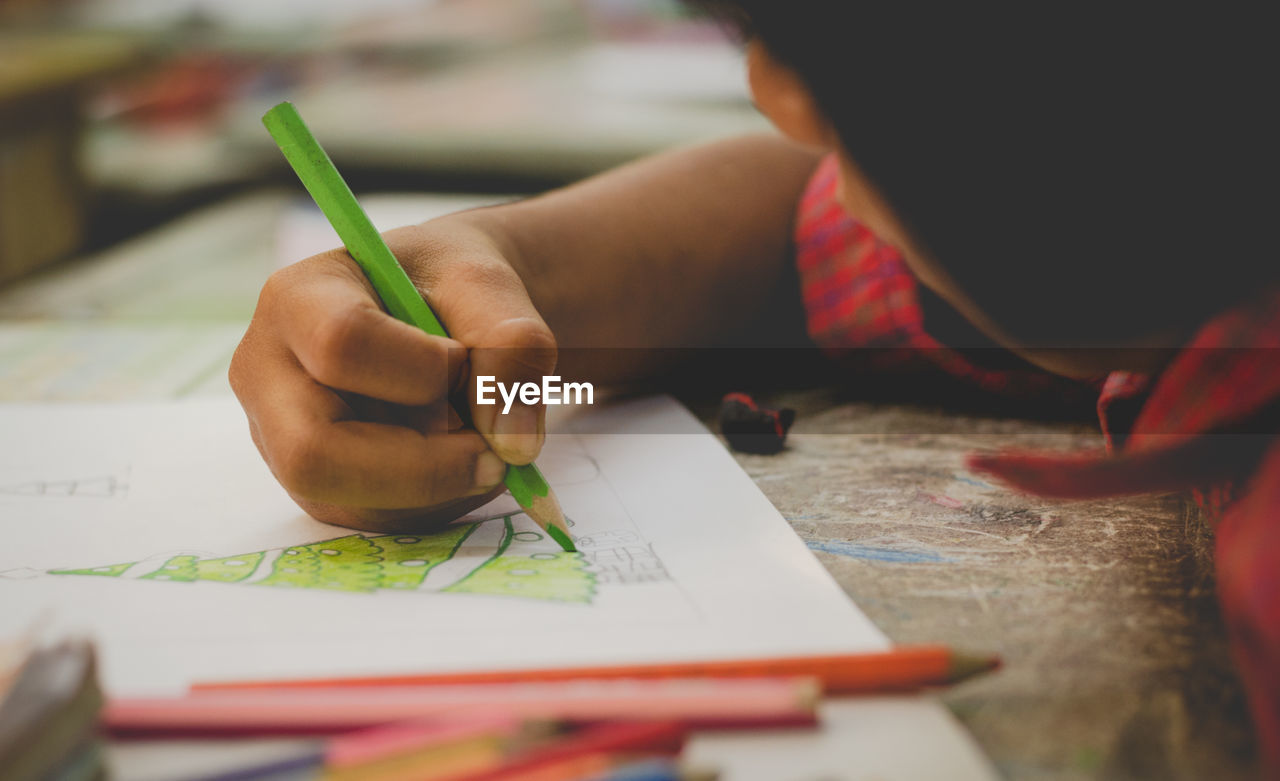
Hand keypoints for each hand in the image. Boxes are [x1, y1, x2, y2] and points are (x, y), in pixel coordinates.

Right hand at [229, 220, 556, 531]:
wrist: (444, 310)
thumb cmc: (451, 286)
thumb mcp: (489, 285)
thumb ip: (511, 344)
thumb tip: (511, 443)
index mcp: (298, 300)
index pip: (341, 345)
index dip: (422, 368)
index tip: (469, 362)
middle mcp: (269, 376)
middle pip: (314, 452)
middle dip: (421, 468)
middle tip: (497, 458)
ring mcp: (283, 441)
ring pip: (354, 501)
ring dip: (442, 485)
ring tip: (483, 437)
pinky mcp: (319, 488)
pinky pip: (379, 520)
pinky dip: (441, 500)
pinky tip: (463, 457)